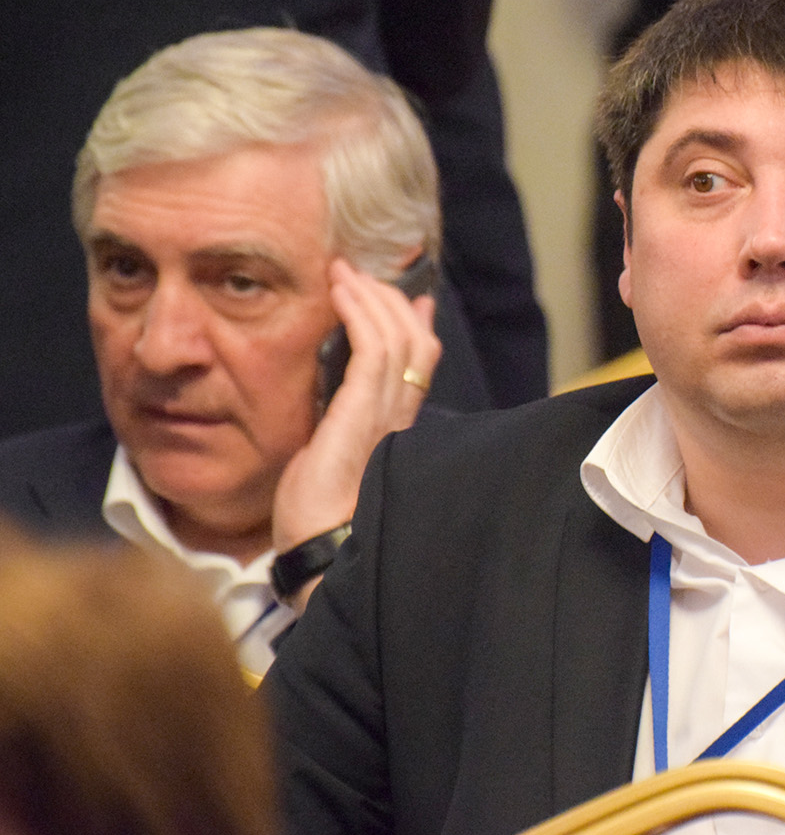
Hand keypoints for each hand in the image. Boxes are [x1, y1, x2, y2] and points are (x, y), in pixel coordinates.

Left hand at [271, 258, 441, 610]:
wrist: (319, 560)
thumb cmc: (315, 526)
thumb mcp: (326, 466)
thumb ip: (334, 433)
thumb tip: (333, 409)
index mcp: (395, 432)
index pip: (418, 365)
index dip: (415, 325)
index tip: (409, 297)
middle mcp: (399, 419)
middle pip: (417, 342)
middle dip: (392, 300)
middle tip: (362, 274)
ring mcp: (385, 416)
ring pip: (398, 338)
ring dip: (371, 297)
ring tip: (345, 273)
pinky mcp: (362, 416)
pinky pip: (374, 352)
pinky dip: (360, 315)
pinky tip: (341, 294)